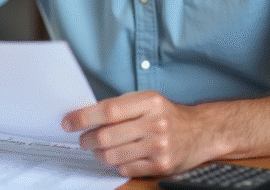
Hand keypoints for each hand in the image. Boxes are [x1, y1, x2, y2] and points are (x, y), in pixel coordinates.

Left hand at [62, 91, 215, 177]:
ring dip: (99, 154)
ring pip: (113, 156)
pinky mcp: (161, 165)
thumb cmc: (167, 114)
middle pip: (107, 136)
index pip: (108, 110)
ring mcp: (159, 146)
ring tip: (99, 148)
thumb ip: (120, 106)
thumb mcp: (147, 100)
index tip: (68, 122)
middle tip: (82, 139)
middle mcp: (155, 123)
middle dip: (87, 140)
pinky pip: (126, 168)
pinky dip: (117, 163)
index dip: (84, 117)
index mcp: (149, 102)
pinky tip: (119, 156)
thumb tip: (85, 116)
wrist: (201, 132)